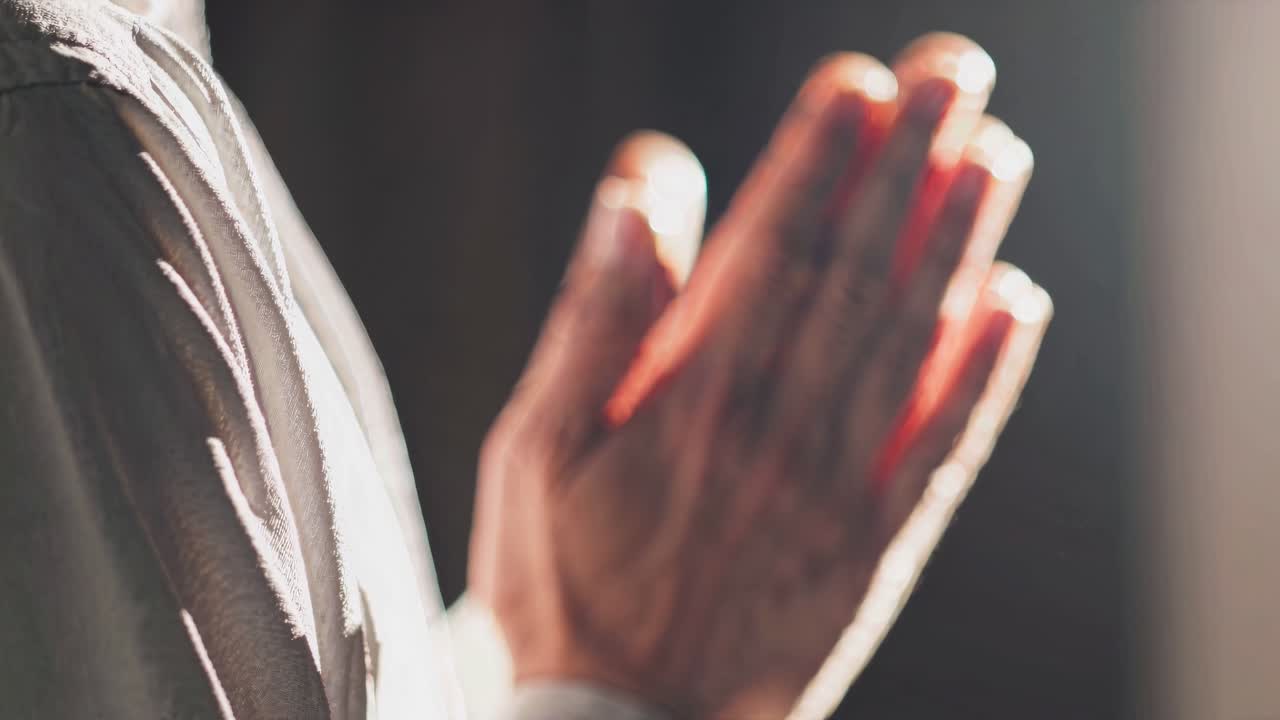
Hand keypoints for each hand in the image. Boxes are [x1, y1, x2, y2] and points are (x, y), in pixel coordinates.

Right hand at [469, 33, 1050, 718]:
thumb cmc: (561, 584)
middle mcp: (779, 429)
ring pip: (909, 344)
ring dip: (957, 246)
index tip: (859, 86)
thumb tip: (642, 199)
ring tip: (994, 158)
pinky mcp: (874, 546)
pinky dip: (986, 378)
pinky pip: (943, 452)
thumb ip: (592, 323)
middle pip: (854, 275)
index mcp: (693, 398)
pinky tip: (1016, 308)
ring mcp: (838, 489)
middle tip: (954, 77)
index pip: (772, 250)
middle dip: (907, 168)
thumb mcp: (532, 452)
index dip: (819, 160)